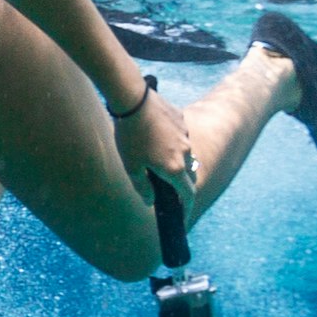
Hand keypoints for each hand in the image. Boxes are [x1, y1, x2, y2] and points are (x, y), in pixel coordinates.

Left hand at [117, 91, 195, 219]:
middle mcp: (186, 153)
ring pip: (184, 154)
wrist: (134, 101)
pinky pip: (179, 136)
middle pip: (187, 174)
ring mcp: (186, 136)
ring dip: (173, 160)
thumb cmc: (129, 137)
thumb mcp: (131, 167)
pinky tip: (152, 134)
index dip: (186, 206)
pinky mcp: (182, 120)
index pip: (187, 193)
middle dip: (179, 183)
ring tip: (152, 155)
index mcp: (174, 169)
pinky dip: (170, 141)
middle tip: (164, 185)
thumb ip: (143, 187)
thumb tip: (150, 201)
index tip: (184, 215)